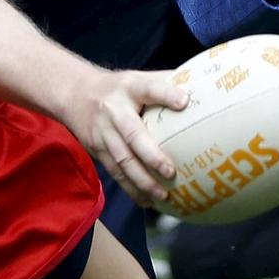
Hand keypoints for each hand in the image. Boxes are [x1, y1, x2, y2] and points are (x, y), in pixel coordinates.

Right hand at [61, 66, 189, 207]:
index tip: (184, 102)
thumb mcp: (137, 78)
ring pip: (122, 160)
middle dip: (151, 155)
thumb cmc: (118, 88)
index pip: (149, 88)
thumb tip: (204, 90)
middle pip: (132, 135)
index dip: (166, 94)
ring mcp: (103, 132)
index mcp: (129, 88)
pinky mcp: (97, 150)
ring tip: (162, 195)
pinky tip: (147, 201)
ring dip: (142, 181)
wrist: (74, 94)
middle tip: (170, 172)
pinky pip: (115, 173)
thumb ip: (165, 84)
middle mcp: (114, 110)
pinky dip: (131, 189)